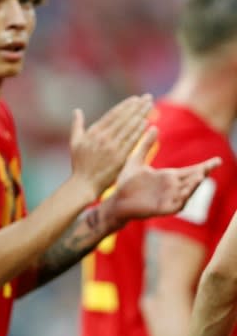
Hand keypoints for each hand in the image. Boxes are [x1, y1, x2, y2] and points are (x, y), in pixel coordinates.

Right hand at [69, 94, 152, 197]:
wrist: (83, 183)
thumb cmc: (79, 164)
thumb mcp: (74, 142)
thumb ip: (77, 125)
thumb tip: (76, 110)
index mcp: (93, 132)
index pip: (113, 114)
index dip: (125, 105)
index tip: (135, 99)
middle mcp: (104, 138)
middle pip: (124, 118)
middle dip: (137, 106)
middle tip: (148, 97)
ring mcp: (112, 147)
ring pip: (129, 127)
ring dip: (141, 115)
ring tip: (150, 106)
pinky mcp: (120, 157)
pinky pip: (131, 141)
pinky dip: (139, 131)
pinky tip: (146, 122)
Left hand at [103, 127, 221, 226]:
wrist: (116, 200)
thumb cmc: (126, 182)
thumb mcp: (136, 160)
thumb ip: (145, 145)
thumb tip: (154, 126)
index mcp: (168, 176)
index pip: (190, 170)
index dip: (204, 166)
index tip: (217, 160)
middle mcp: (171, 187)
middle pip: (192, 180)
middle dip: (202, 174)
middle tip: (211, 166)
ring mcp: (168, 198)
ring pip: (187, 192)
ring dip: (194, 185)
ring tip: (200, 176)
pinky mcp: (162, 208)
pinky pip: (176, 204)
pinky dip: (182, 199)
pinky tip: (184, 192)